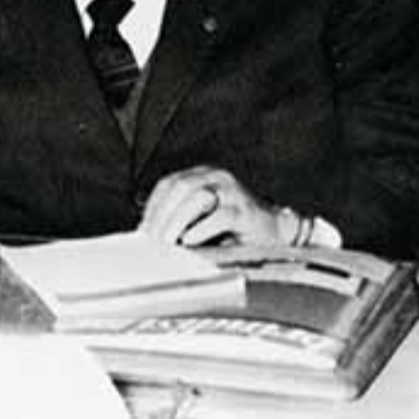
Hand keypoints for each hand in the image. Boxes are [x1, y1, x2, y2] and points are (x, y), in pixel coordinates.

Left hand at [139, 165, 291, 246]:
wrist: (276, 236)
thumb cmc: (233, 232)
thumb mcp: (201, 222)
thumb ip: (180, 223)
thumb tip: (150, 239)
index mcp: (202, 177)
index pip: (168, 184)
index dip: (153, 207)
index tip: (142, 230)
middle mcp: (216, 177)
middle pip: (179, 187)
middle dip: (162, 215)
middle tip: (152, 239)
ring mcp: (232, 191)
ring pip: (197, 197)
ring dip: (177, 221)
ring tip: (167, 242)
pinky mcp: (246, 209)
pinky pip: (220, 216)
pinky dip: (201, 229)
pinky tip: (190, 241)